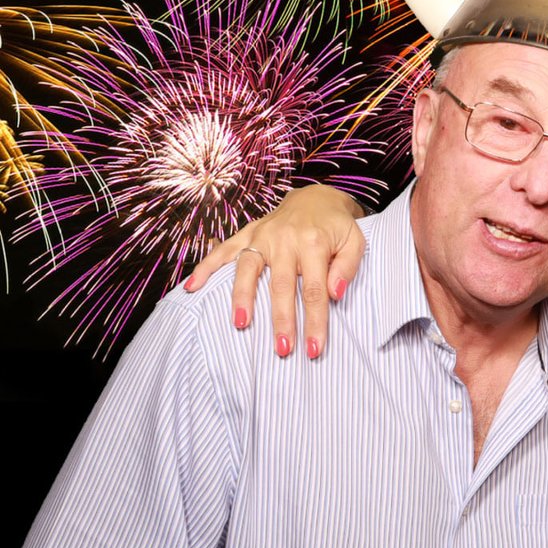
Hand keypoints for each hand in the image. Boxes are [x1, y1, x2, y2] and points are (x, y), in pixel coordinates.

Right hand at [184, 185, 366, 358]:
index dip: (314, 321)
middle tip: (282, 349)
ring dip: (242, 298)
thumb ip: (347, 267)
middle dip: (281, 320)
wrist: (317, 198)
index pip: (314, 290)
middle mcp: (284, 239)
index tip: (313, 348)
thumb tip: (335, 294)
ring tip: (240, 324)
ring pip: (248, 270)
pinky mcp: (247, 234)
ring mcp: (262, 236)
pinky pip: (223, 251)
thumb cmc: (337, 228)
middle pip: (281, 286)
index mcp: (314, 243)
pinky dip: (206, 268)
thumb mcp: (356, 242)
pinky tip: (192, 287)